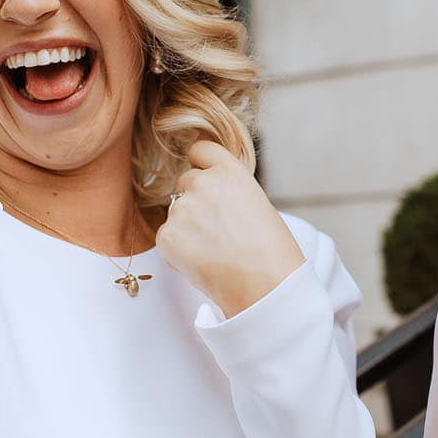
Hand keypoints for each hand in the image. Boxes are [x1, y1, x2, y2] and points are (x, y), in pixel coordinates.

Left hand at [154, 141, 304, 316]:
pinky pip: (165, 238)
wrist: (266, 287)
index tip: (206, 181)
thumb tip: (210, 197)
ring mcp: (182, 209)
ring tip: (216, 252)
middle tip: (218, 231)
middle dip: (195, 202)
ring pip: (175, 213)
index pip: (200, 151)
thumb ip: (229, 191)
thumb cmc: (272, 252)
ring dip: (187, 229)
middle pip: (185, 183)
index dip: (203, 167)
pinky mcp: (167, 236)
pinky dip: (177, 252)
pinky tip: (203, 263)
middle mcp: (203, 183)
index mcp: (230, 172)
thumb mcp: (257, 204)